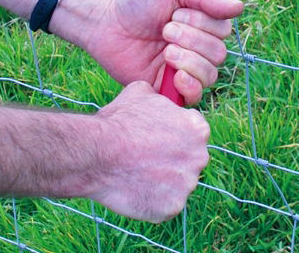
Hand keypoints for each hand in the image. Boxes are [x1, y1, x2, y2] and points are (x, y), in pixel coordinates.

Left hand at [81, 0, 242, 104]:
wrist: (107, 24)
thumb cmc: (139, 2)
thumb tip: (239, 7)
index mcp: (204, 23)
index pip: (224, 30)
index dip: (202, 22)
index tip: (175, 13)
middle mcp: (199, 47)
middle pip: (219, 53)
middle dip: (191, 39)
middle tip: (165, 30)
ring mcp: (187, 69)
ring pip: (211, 74)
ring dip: (188, 60)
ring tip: (164, 51)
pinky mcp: (171, 89)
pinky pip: (195, 97)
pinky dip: (189, 86)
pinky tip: (174, 74)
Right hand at [87, 82, 209, 221]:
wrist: (98, 153)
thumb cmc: (119, 120)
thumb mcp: (141, 92)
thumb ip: (160, 98)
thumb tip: (158, 96)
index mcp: (198, 129)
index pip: (194, 132)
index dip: (176, 133)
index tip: (160, 137)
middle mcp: (199, 157)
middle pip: (189, 159)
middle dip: (172, 158)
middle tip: (146, 156)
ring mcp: (187, 184)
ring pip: (177, 183)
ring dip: (162, 180)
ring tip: (137, 172)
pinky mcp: (172, 207)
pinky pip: (165, 204)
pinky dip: (152, 199)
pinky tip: (135, 188)